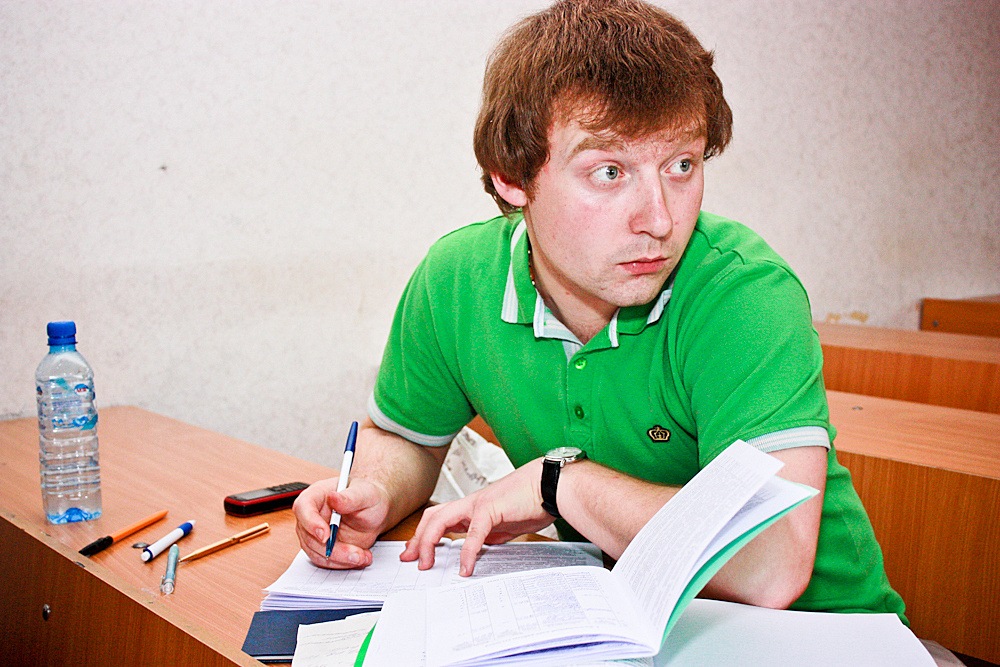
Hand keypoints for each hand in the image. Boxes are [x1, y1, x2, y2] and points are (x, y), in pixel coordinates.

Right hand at [293, 476, 390, 568]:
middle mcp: (311, 514)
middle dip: (332, 549)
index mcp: (317, 495)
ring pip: (316, 552)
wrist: (375, 511)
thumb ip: (349, 498)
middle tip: (355, 554)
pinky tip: (360, 558)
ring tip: (362, 556)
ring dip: (340, 559)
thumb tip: (333, 497)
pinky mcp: (322, 547)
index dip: (311, 523)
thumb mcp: (365, 494)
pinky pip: (325, 560)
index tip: (326, 536)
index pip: (303, 507)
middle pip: (309, 536)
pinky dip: (343, 563)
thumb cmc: (368, 497)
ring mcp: (314, 533)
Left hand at [400, 458, 554, 575]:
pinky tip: (465, 568)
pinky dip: (467, 553)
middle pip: (432, 517)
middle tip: (410, 559)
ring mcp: (478, 504)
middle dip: (417, 539)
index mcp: (473, 507)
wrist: (549, 485)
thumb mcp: (504, 525)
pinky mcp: (490, 509)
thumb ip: (488, 535)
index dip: (423, 535)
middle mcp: (470, 503)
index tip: (415, 553)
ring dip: (429, 543)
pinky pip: (472, 534)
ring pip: (440, 520)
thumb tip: (478, 548)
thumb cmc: (531, 501)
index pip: (439, 518)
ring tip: (427, 564)